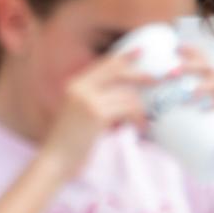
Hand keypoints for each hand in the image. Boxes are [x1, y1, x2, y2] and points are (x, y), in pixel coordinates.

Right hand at [40, 49, 152, 180]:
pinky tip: (139, 129)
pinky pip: (128, 109)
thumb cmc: (70, 143)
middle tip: (157, 80)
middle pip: (118, 71)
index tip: (141, 51)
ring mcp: (88, 99)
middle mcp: (80, 88)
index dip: (124, 57)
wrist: (56, 161)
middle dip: (141, 75)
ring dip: (140, 110)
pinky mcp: (97, 114)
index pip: (104, 64)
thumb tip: (125, 96)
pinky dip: (137, 119)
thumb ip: (96, 101)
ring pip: (127, 95)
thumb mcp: (79, 114)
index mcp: (75, 85)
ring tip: (141, 124)